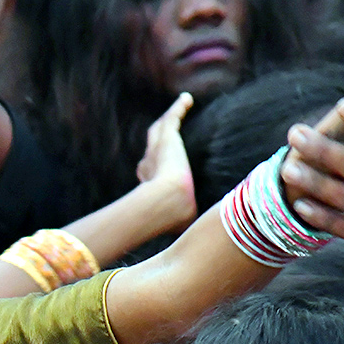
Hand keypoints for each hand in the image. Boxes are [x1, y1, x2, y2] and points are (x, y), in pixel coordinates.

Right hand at [136, 91, 195, 230]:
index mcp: (150, 181)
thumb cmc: (172, 215)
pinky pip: (173, 118)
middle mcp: (150, 162)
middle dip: (156, 141)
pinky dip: (179, 108)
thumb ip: (181, 227)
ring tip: (177, 109)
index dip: (153, 168)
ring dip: (168, 120)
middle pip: (152, 147)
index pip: (151, 169)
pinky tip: (187, 100)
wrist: (169, 200)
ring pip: (161, 129)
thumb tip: (193, 243)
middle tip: (165, 132)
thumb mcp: (178, 220)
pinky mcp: (167, 138)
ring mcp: (157, 149)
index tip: (157, 169)